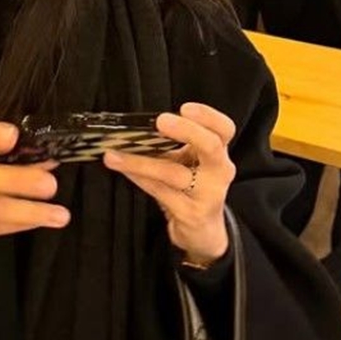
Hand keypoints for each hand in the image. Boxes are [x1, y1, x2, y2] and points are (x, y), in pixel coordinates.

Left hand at [103, 104, 235, 266]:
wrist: (204, 232)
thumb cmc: (194, 189)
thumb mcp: (192, 163)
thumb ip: (175, 144)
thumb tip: (138, 126)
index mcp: (219, 153)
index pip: (224, 129)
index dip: (208, 116)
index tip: (185, 108)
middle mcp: (219, 172)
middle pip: (210, 146)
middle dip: (186, 130)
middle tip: (161, 121)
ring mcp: (207, 194)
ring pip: (174, 173)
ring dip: (141, 161)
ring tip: (116, 154)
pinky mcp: (190, 213)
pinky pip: (160, 191)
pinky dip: (140, 178)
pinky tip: (124, 170)